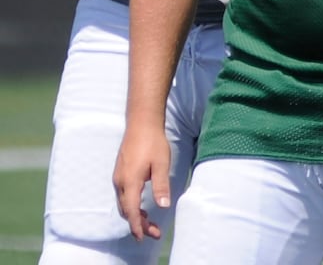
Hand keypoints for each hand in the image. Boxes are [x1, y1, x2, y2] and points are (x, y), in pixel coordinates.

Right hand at [112, 122, 171, 240]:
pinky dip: (132, 205)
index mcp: (130, 182)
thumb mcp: (161, 164)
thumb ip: (161, 186)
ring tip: (150, 223)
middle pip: (126, 210)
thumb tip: (163, 206)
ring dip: (135, 215)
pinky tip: (142, 205)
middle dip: (138, 224)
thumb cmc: (153, 142)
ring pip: (123, 204)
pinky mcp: (120, 173)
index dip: (137, 226)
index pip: (131, 211)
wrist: (141, 124)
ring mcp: (118, 177)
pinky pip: (123, 195)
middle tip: (154, 232)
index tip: (143, 238)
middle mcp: (120, 182)